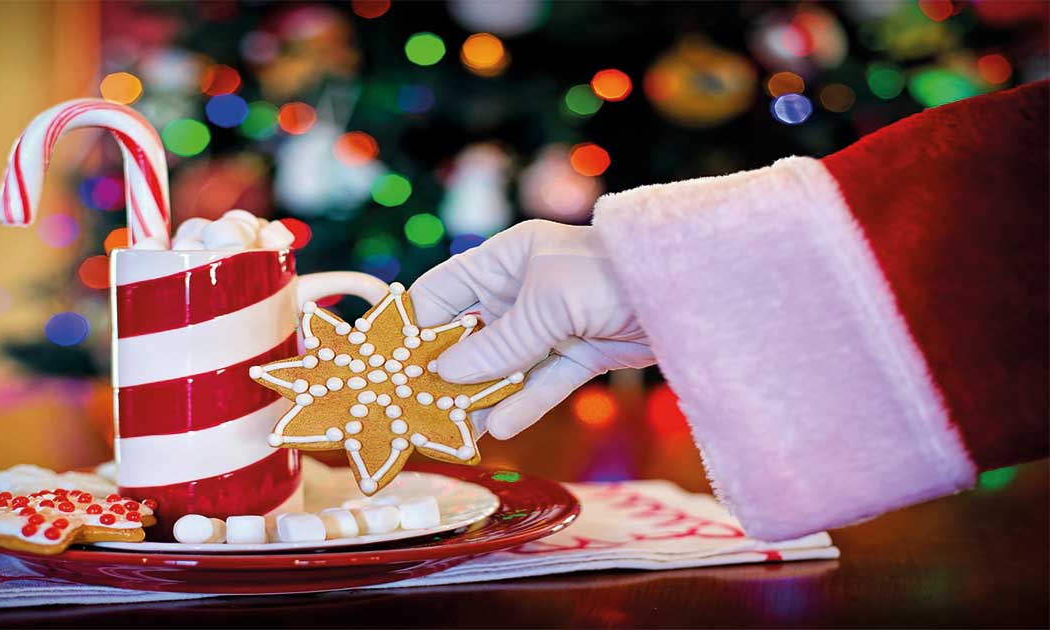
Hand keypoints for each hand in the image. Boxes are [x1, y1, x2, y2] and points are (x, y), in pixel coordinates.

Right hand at [409, 220, 654, 437]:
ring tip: (453, 431)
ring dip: (480, 397)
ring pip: (503, 366)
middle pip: (470, 336)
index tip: (388, 363)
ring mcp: (551, 324)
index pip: (443, 292)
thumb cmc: (611, 275)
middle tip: (415, 407)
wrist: (689, 290)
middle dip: (444, 371)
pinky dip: (522, 405)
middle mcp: (522, 290)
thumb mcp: (547, 305)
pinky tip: (498, 429)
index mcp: (506, 259)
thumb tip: (444, 373)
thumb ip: (499, 344)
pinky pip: (541, 382)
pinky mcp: (580, 352)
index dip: (415, 326)